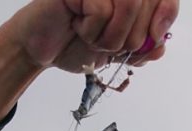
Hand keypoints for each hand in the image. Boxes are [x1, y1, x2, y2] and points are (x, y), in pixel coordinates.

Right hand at [0, 0, 177, 121]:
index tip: (153, 38)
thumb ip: (142, 47)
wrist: (40, 51)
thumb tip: (159, 44)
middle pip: (147, 3)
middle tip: (108, 45)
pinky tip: (77, 27)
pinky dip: (91, 30)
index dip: (164, 15)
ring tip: (92, 38)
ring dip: (111, 36)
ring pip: (128, 6)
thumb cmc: (74, 45)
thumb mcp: (116, 52)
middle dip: (131, 38)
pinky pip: (102, 10)